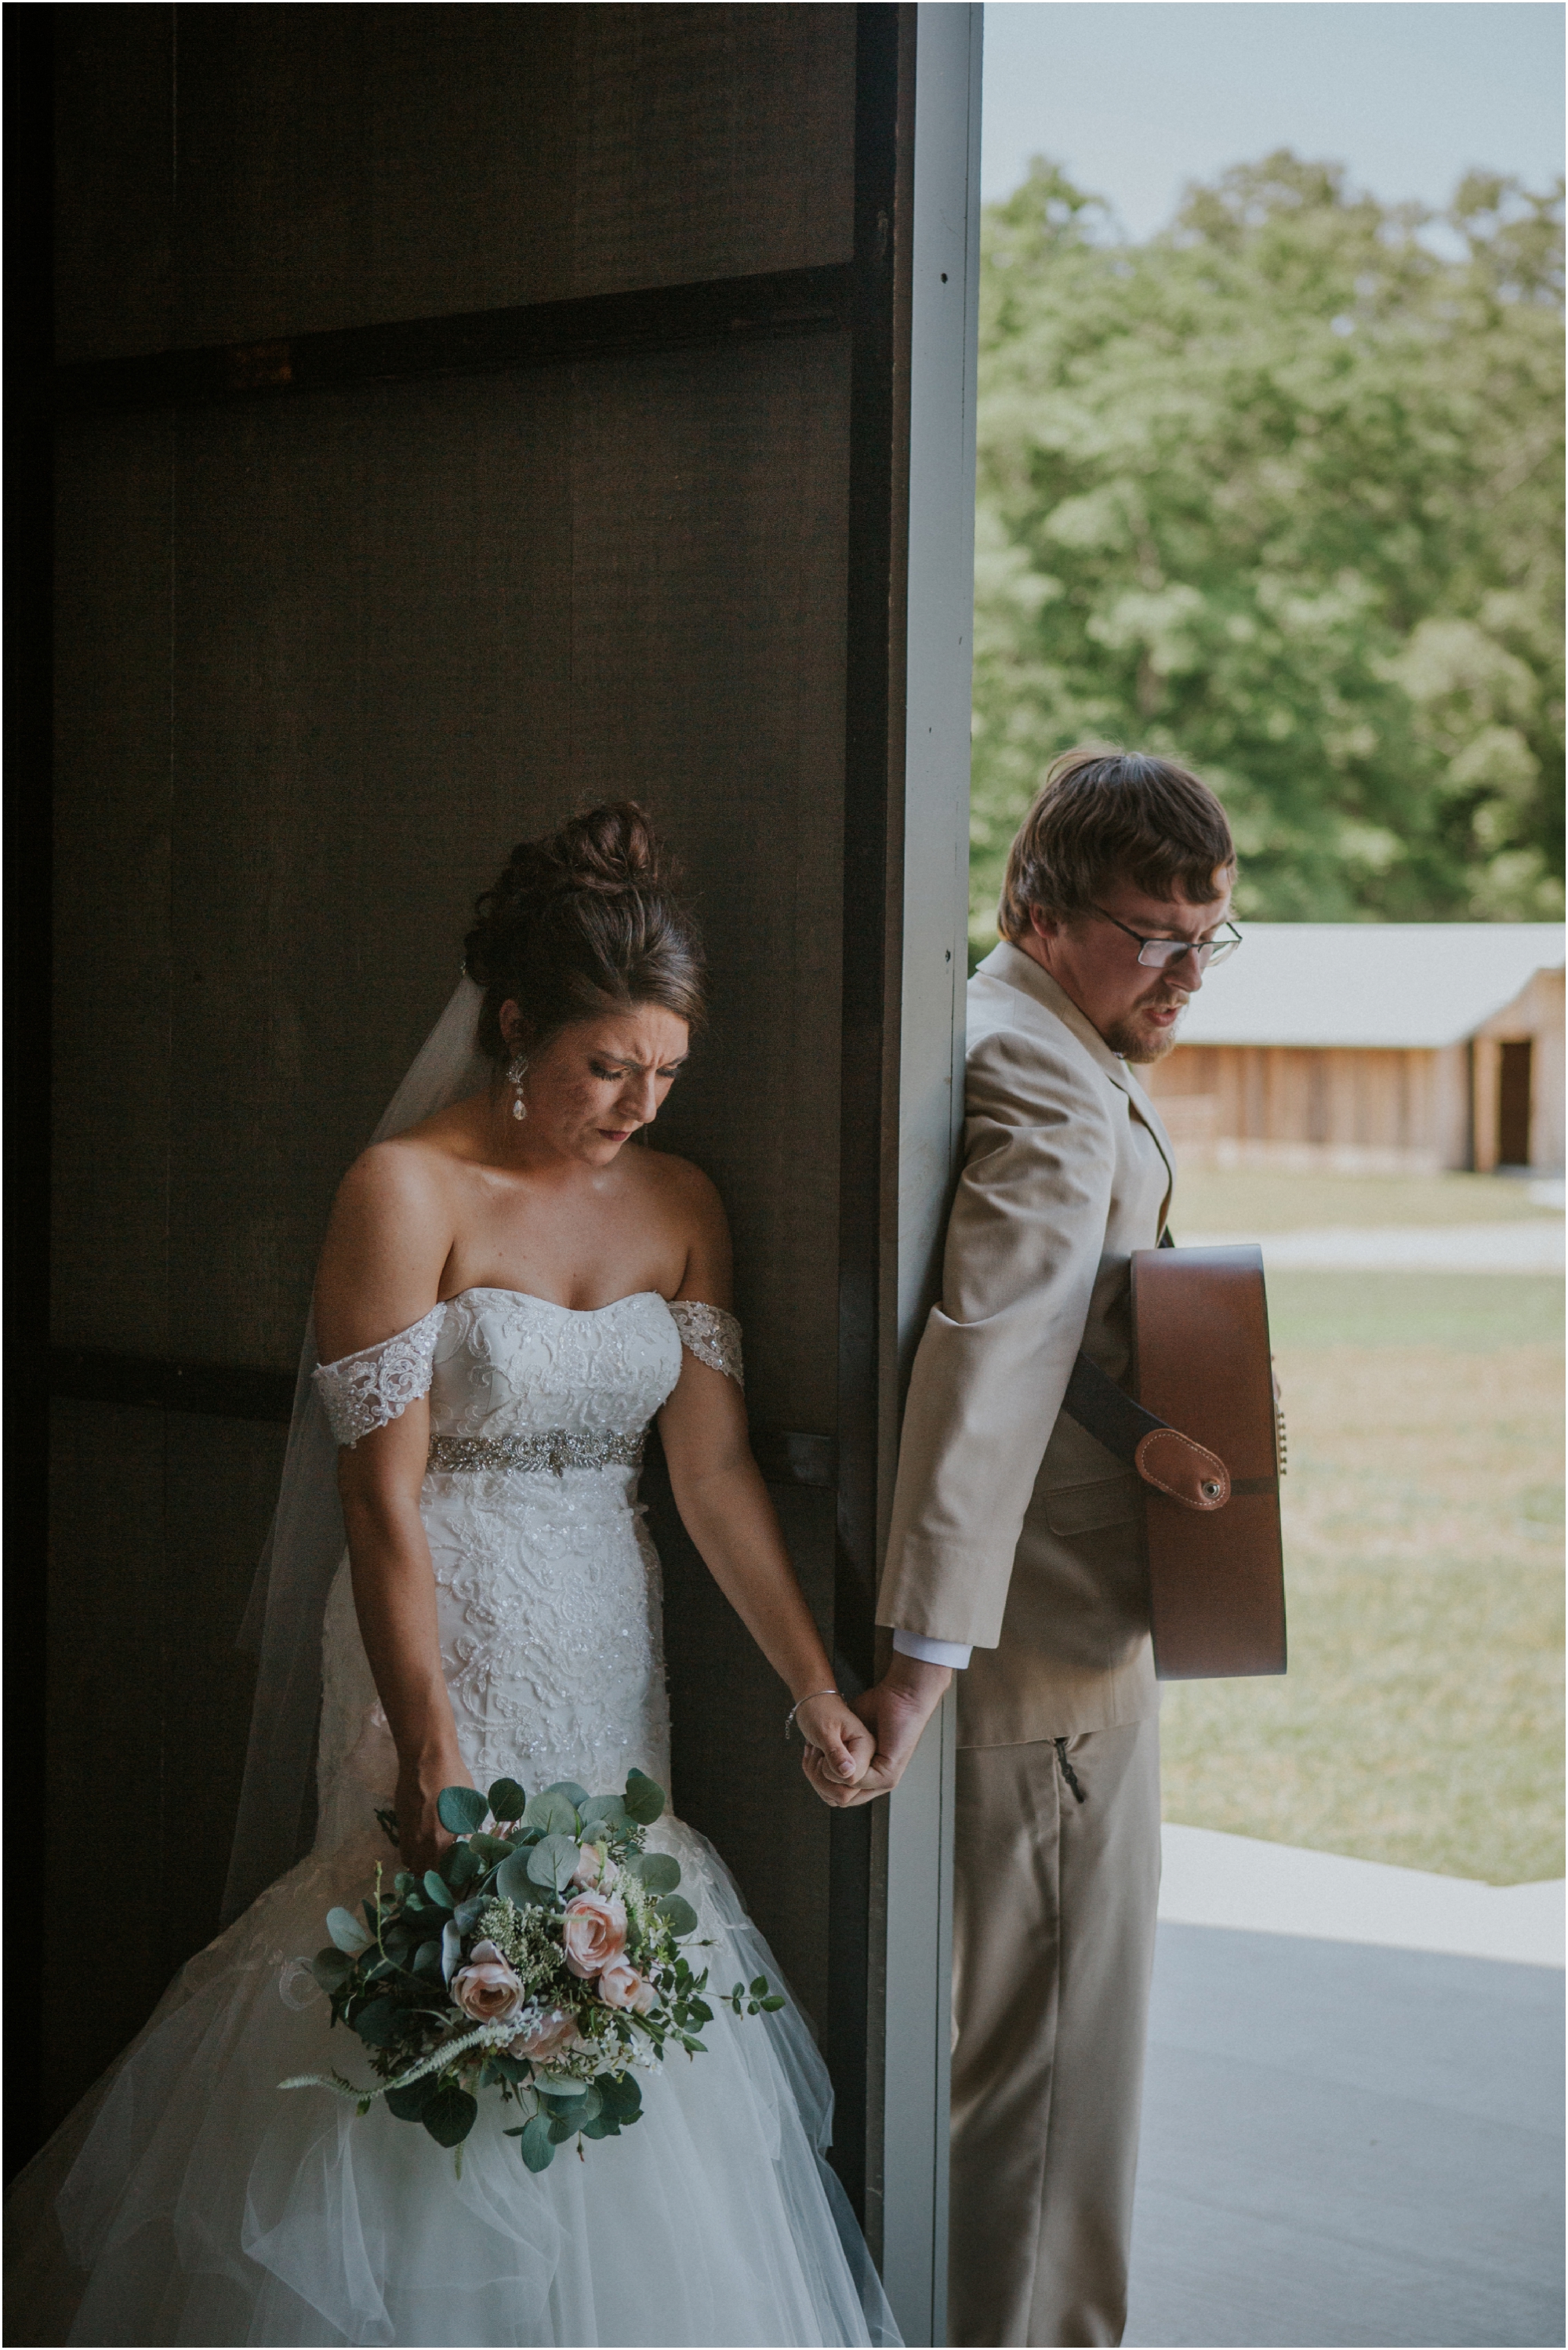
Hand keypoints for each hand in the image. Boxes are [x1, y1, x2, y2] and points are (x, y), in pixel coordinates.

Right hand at [395, 1752, 474, 1875]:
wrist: (426, 1759)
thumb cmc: (454, 1779)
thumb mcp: (470, 1805)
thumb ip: (468, 1830)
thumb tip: (470, 1844)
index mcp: (443, 1841)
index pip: (444, 1876)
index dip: (451, 1884)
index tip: (457, 1885)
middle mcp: (422, 1843)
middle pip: (424, 1873)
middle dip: (434, 1879)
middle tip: (445, 1878)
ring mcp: (408, 1834)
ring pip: (411, 1863)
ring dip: (421, 1868)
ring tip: (432, 1866)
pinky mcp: (400, 1823)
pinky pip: (404, 1849)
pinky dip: (412, 1855)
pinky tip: (422, 1848)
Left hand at [794, 1693, 875, 1804]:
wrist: (817, 1697)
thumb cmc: (822, 1707)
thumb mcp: (826, 1728)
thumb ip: (837, 1752)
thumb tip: (848, 1775)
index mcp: (868, 1748)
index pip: (850, 1781)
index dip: (830, 1772)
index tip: (821, 1753)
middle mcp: (867, 1762)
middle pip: (844, 1795)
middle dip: (821, 1779)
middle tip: (813, 1753)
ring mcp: (856, 1768)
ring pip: (835, 1796)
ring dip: (817, 1778)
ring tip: (812, 1753)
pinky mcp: (844, 1771)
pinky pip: (830, 1789)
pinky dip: (817, 1778)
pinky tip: (812, 1757)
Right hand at [801, 1656, 950, 1808]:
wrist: (901, 1696)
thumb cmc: (875, 1707)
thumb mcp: (848, 1729)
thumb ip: (836, 1745)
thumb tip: (816, 1756)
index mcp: (867, 1773)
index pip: (838, 1792)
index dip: (822, 1780)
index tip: (810, 1758)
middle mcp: (875, 1781)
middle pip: (840, 1798)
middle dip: (823, 1783)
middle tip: (812, 1758)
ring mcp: (883, 1782)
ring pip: (847, 1794)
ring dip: (831, 1778)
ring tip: (820, 1756)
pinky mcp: (888, 1777)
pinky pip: (858, 1782)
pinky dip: (844, 1772)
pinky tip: (837, 1756)